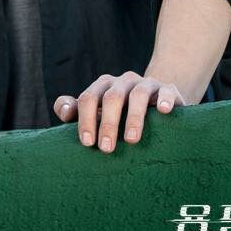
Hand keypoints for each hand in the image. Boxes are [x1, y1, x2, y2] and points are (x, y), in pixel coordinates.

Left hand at [53, 71, 186, 152]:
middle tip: (107, 149)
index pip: (88, 98)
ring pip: (138, 95)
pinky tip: (163, 111)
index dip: (86, 119)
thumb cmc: (120, 114)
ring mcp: (146, 84)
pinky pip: (166, 90)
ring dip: (134, 117)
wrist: (155, 102)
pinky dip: (164, 99)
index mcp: (103, 86)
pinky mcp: (168, 89)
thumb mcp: (97, 113)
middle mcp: (123, 82)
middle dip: (108, 123)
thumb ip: (75, 111)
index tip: (88, 143)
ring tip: (131, 140)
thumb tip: (63, 110)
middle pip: (112, 97)